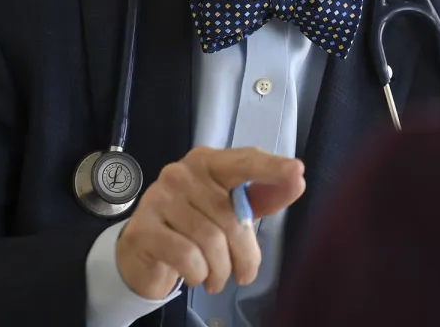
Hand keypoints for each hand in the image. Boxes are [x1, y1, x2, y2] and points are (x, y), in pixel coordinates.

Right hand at [115, 146, 305, 299]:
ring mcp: (158, 198)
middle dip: (244, 253)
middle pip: (230, 215)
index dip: (270, 167)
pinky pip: (186, 255)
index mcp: (208, 162)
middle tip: (246, 274)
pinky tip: (197, 276)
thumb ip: (265, 195)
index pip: (244, 161)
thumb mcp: (232, 209)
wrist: (147, 252)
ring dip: (221, 269)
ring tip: (218, 278)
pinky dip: (198, 273)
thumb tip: (297, 180)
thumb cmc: (196, 225)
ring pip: (209, 240)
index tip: (296, 171)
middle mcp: (181, 173)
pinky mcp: (142, 229)